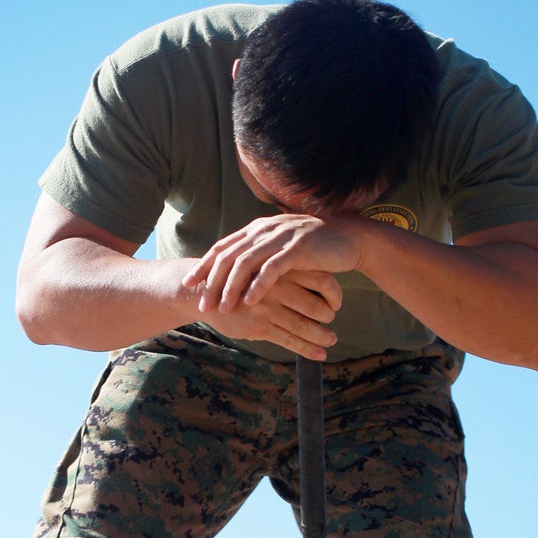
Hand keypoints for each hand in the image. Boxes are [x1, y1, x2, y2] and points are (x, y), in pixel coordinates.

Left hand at [184, 213, 365, 344]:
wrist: (348, 238)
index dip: (203, 266)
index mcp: (256, 229)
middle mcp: (264, 230)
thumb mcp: (279, 245)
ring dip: (231, 288)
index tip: (188, 284)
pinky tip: (249, 302)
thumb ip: (257, 251)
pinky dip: (258, 286)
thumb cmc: (312, 247)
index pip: (222, 247)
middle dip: (212, 282)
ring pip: (246, 263)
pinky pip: (271, 269)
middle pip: (228, 257)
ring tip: (223, 308)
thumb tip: (233, 269)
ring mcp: (280, 238)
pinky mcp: (297, 249)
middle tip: (204, 305)